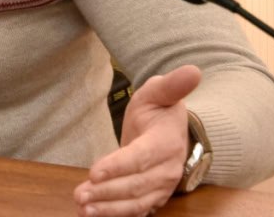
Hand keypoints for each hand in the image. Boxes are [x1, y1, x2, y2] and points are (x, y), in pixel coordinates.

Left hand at [73, 64, 201, 216]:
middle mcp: (167, 169)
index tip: (94, 172)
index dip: (118, 166)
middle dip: (106, 192)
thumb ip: (172, 85)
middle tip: (80, 194)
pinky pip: (136, 211)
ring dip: (108, 208)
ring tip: (83, 208)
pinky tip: (93, 215)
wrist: (173, 133)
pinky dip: (115, 214)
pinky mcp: (154, 197)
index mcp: (166, 142)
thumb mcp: (160, 92)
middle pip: (135, 184)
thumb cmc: (160, 110)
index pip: (141, 157)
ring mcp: (162, 187)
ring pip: (135, 202)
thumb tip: (193, 71)